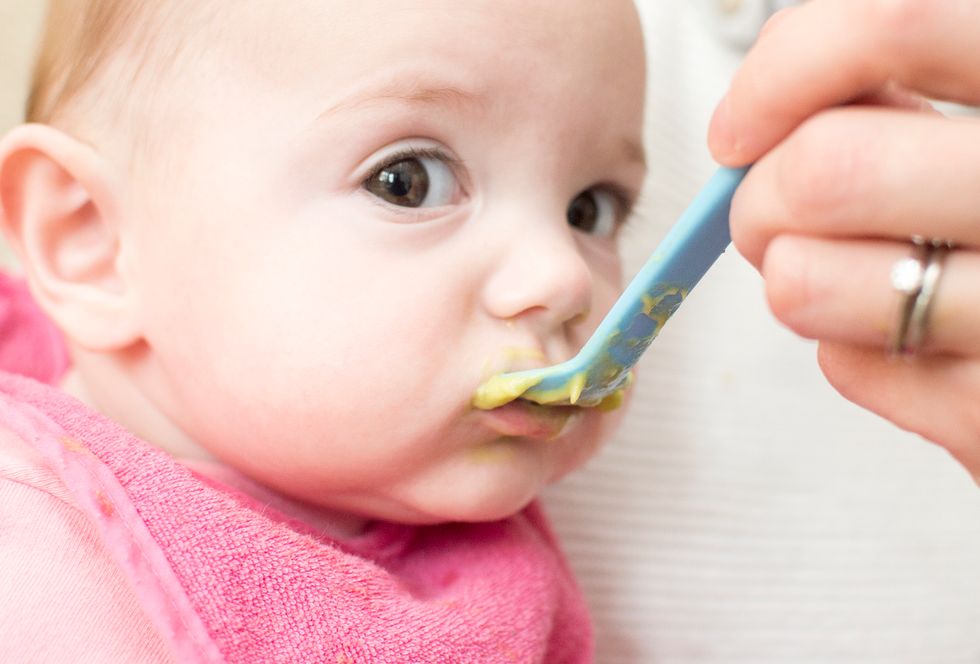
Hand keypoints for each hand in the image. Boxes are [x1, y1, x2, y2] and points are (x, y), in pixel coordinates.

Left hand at [708, 0, 979, 475]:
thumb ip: (900, 109)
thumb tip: (767, 110)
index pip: (894, 23)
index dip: (783, 71)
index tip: (738, 128)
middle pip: (825, 170)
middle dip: (758, 202)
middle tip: (769, 222)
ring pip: (804, 282)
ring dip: (793, 280)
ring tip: (840, 281)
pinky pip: (849, 369)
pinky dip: (851, 353)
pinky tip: (908, 341)